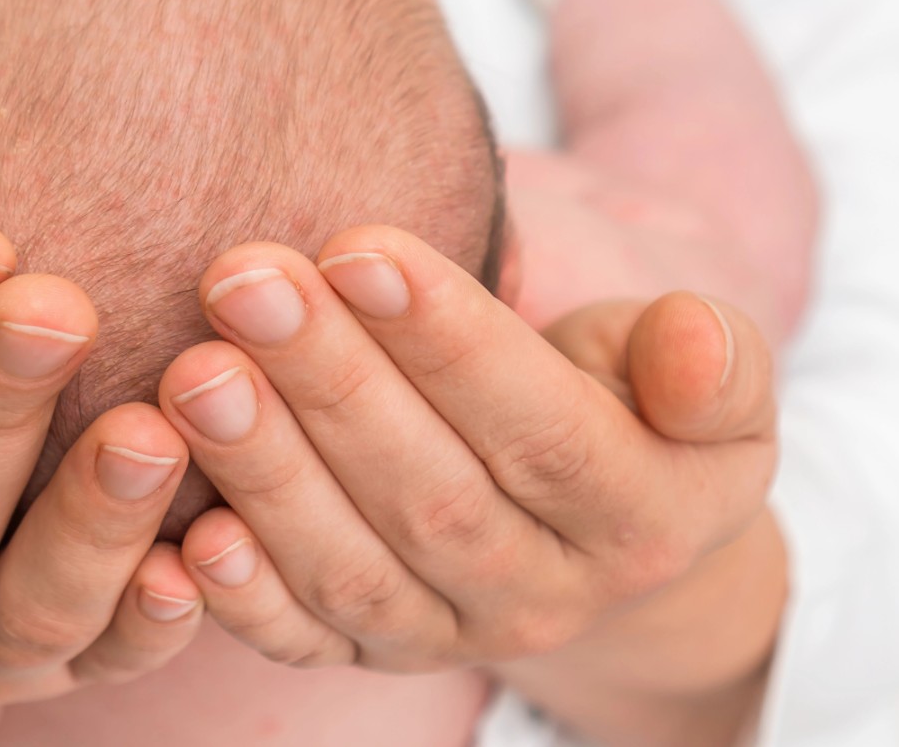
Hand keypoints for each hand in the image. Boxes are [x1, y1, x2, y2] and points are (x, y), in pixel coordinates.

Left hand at [158, 226, 781, 741]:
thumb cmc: (636, 402)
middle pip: (430, 494)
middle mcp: (546, 597)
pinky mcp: (369, 656)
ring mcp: (450, 636)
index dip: (451, 343)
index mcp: (645, 521)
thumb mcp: (716, 379)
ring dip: (263, 470)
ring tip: (191, 370)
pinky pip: (302, 642)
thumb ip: (716, 361)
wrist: (594, 512)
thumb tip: (695, 340)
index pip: (545, 432)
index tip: (357, 243)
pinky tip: (182, 531)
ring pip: (353, 569)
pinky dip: (239, 598)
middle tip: (240, 278)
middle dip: (328, 381)